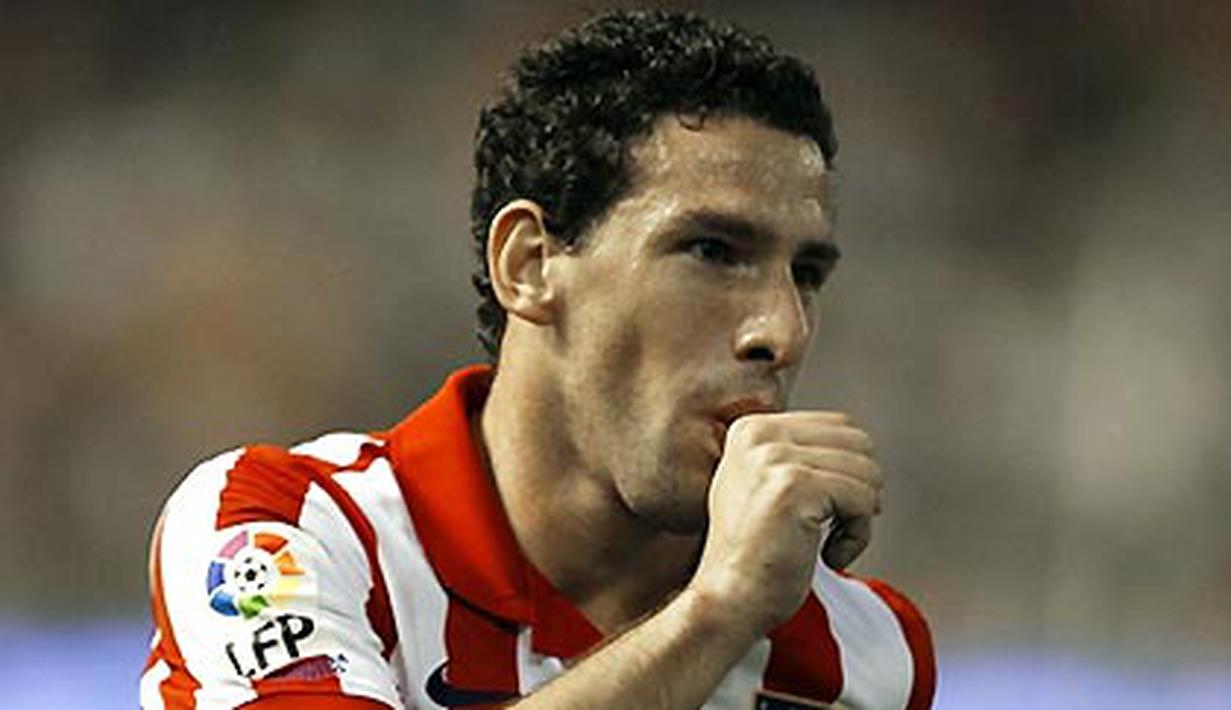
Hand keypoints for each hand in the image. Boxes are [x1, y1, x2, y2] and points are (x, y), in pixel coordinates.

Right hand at [689, 411, 881, 634]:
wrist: (729, 599)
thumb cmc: (754, 555)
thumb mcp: (764, 486)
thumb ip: (799, 456)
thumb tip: (859, 444)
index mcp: (751, 427)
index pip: (840, 426)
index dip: (851, 471)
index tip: (831, 511)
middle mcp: (759, 434)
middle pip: (859, 443)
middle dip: (861, 489)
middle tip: (837, 527)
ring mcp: (775, 457)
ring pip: (867, 471)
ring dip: (860, 516)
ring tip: (829, 544)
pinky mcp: (795, 486)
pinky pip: (863, 499)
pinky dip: (858, 535)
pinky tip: (830, 555)